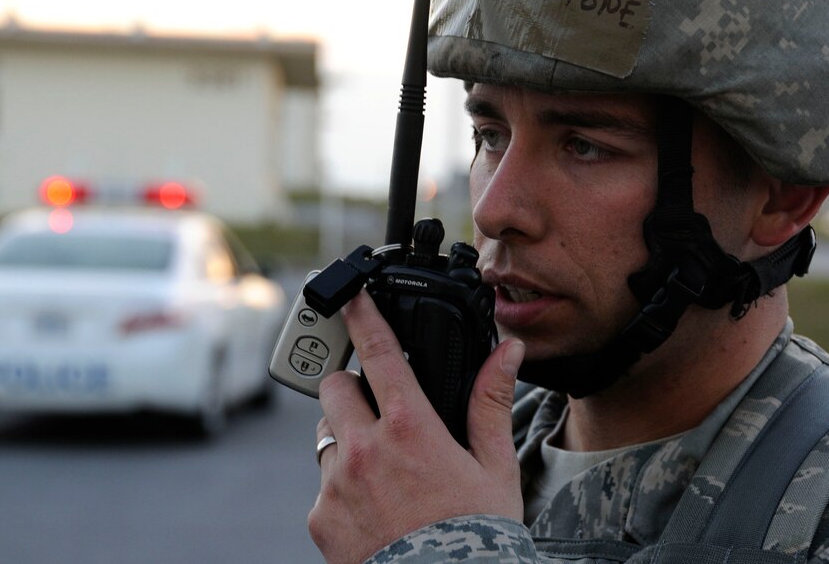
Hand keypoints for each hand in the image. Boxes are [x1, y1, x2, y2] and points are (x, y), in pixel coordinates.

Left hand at [308, 289, 525, 563]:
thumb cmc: (475, 532)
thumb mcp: (494, 465)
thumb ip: (490, 401)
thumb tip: (508, 352)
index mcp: (409, 427)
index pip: (377, 352)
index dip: (360, 315)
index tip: (350, 297)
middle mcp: (364, 449)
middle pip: (334, 388)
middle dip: (351, 388)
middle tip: (378, 410)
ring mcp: (336, 484)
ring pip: (327, 436)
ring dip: (348, 439)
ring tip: (383, 469)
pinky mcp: (321, 517)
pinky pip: (323, 485)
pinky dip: (342, 486)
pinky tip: (374, 507)